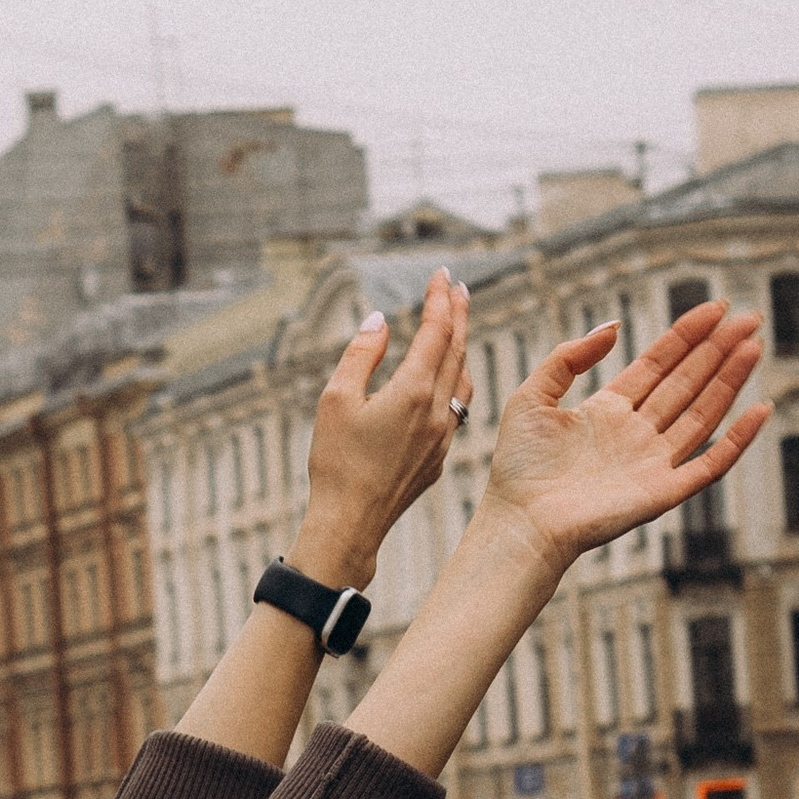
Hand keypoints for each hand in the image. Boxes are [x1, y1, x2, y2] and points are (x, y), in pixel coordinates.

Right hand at [295, 271, 474, 585]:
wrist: (351, 523)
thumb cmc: (336, 463)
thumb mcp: (336, 400)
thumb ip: (362, 355)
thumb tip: (380, 321)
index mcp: (412, 392)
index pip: (436, 332)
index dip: (439, 299)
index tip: (440, 274)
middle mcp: (436, 411)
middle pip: (456, 350)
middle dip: (458, 314)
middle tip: (458, 288)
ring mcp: (443, 436)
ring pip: (462, 381)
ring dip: (461, 349)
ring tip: (457, 328)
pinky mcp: (439, 457)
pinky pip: (456, 409)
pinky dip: (456, 382)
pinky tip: (448, 381)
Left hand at [484, 296, 767, 582]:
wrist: (521, 522)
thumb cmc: (519, 468)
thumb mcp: (532, 396)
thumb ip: (568, 357)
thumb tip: (614, 326)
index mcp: (608, 410)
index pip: (658, 364)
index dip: (686, 336)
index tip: (714, 308)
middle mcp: (636, 433)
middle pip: (687, 382)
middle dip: (718, 349)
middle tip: (749, 317)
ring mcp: (653, 462)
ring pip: (703, 413)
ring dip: (730, 380)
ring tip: (754, 345)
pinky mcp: (664, 492)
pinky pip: (711, 463)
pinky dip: (737, 439)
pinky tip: (760, 409)